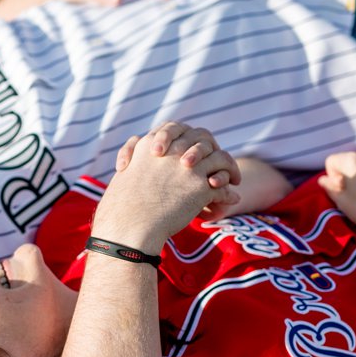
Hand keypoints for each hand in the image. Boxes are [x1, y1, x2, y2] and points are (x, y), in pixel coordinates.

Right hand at [93, 121, 239, 251]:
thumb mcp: (125, 170)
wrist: (127, 227)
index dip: (192, 137)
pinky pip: (222, 185)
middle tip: (222, 160)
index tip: (199, 146)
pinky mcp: (200, 187)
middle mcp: (174, 150)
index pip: (182, 129)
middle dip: (215, 148)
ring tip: (235, 178)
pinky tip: (232, 198)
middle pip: (205, 139)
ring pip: (220, 159)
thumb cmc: (120, 207)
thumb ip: (135, 154)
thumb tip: (140, 143)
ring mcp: (190, 167)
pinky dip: (228, 192)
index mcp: (154, 143)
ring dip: (229, 168)